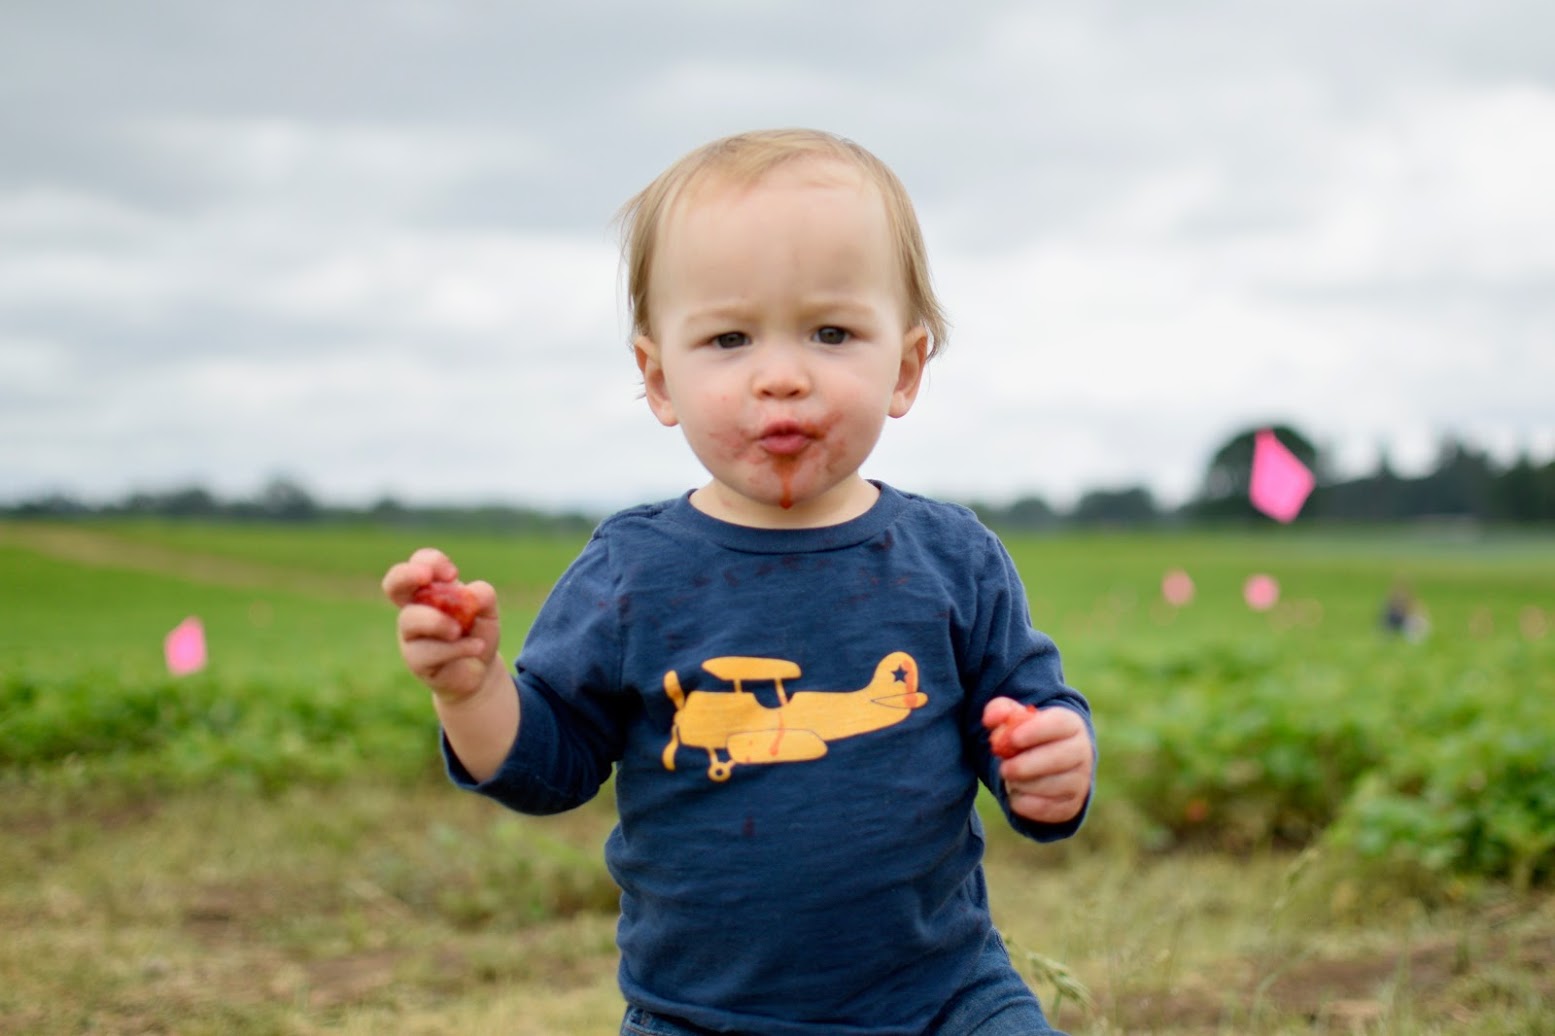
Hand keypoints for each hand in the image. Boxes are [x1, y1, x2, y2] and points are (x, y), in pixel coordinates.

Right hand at [382, 547, 499, 702]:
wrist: (481, 670)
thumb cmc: (477, 632)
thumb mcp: (487, 610)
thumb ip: (483, 595)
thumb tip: (471, 593)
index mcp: (429, 589)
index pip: (420, 563)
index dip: (432, 562)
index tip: (453, 574)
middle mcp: (414, 608)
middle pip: (393, 584)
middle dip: (406, 575)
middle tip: (427, 577)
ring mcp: (410, 635)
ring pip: (410, 619)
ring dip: (438, 621)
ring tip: (459, 631)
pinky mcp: (416, 661)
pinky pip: (430, 651)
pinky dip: (459, 648)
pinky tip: (477, 648)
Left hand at [982, 698, 1093, 823]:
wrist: (1048, 764)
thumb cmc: (1028, 736)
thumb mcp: (1015, 718)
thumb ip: (1000, 711)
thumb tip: (990, 719)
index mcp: (1070, 724)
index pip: (1059, 724)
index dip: (1036, 731)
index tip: (1013, 738)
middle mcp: (1082, 751)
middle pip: (1057, 759)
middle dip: (1025, 765)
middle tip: (1004, 768)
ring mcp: (1080, 780)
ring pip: (1050, 786)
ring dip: (1022, 784)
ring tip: (1011, 777)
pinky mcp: (1072, 804)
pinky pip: (1045, 808)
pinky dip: (1024, 803)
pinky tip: (1017, 793)